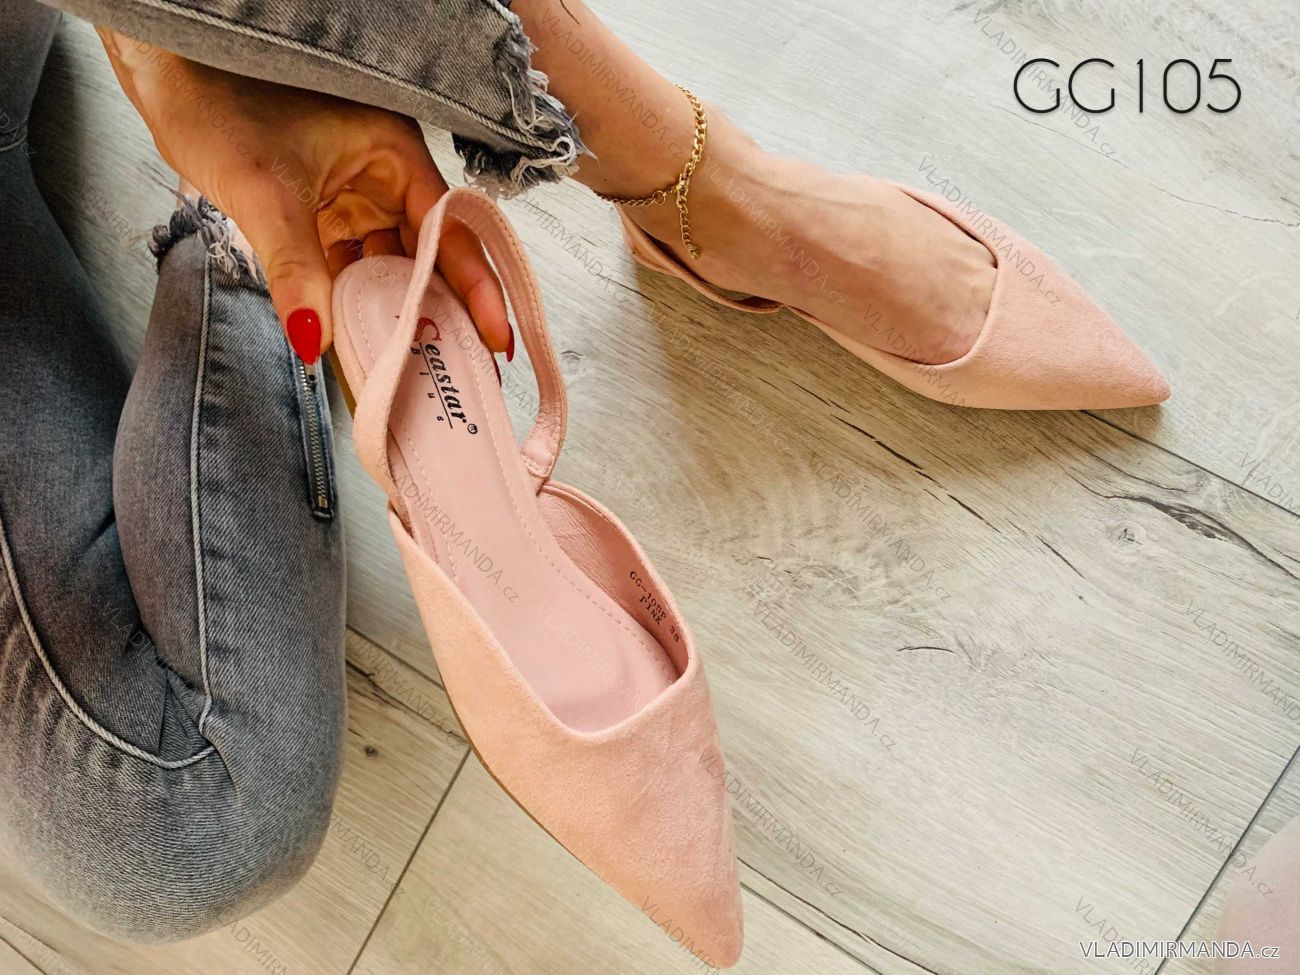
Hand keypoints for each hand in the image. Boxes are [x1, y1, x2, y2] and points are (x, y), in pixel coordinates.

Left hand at [97, 29, 510, 362]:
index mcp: (395, 151)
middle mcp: (385, 174)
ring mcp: (354, 194)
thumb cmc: (218, 101)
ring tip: (411, 364)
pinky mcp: (324, 211)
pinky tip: (358, 337)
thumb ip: (297, 269)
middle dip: (439, 309)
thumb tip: (315, 341)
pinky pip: (352, 264)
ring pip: (389, 264)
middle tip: (458, 368)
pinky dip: (355, 300)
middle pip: (428, 254)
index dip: (476, 287)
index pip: (451, 229)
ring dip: (394, 311)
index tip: (495, 337)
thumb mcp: (265, 193)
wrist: (166, 74)